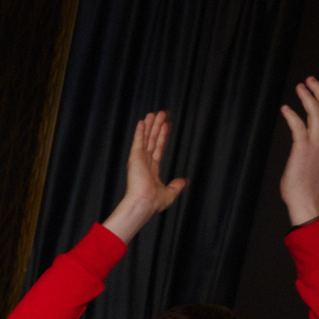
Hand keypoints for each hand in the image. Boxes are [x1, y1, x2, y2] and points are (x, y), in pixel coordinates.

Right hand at [102, 111, 186, 243]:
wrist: (143, 204)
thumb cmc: (153, 203)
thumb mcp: (170, 194)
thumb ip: (176, 186)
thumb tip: (183, 181)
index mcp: (151, 172)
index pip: (158, 150)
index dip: (162, 138)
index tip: (165, 127)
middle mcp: (144, 164)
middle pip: (152, 141)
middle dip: (156, 128)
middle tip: (159, 115)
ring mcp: (139, 160)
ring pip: (146, 139)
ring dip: (149, 126)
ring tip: (153, 114)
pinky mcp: (135, 158)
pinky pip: (138, 141)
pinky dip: (140, 132)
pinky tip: (142, 122)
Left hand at [279, 75, 318, 225]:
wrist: (308, 196)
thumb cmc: (314, 180)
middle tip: (310, 79)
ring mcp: (318, 141)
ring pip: (317, 110)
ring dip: (307, 96)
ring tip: (299, 87)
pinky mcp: (303, 147)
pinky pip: (298, 125)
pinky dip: (291, 114)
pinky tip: (285, 108)